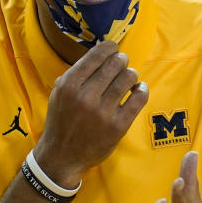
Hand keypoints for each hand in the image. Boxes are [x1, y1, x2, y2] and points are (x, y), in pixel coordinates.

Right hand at [34, 40, 148, 186]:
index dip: (110, 47)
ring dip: (131, 75)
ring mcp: (103, 112)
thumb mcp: (60, 92)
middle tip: (121, 64)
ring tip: (128, 78)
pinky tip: (138, 89)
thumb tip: (103, 51)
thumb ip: (78, 72)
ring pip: (128, 78)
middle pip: (115, 64)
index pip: (97, 55)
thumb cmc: (62, 120)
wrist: (62, 155)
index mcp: (69, 85)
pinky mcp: (118, 126)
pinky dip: (142, 89)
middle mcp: (86, 96)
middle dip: (121, 60)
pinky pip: (139, 98)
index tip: (114, 49)